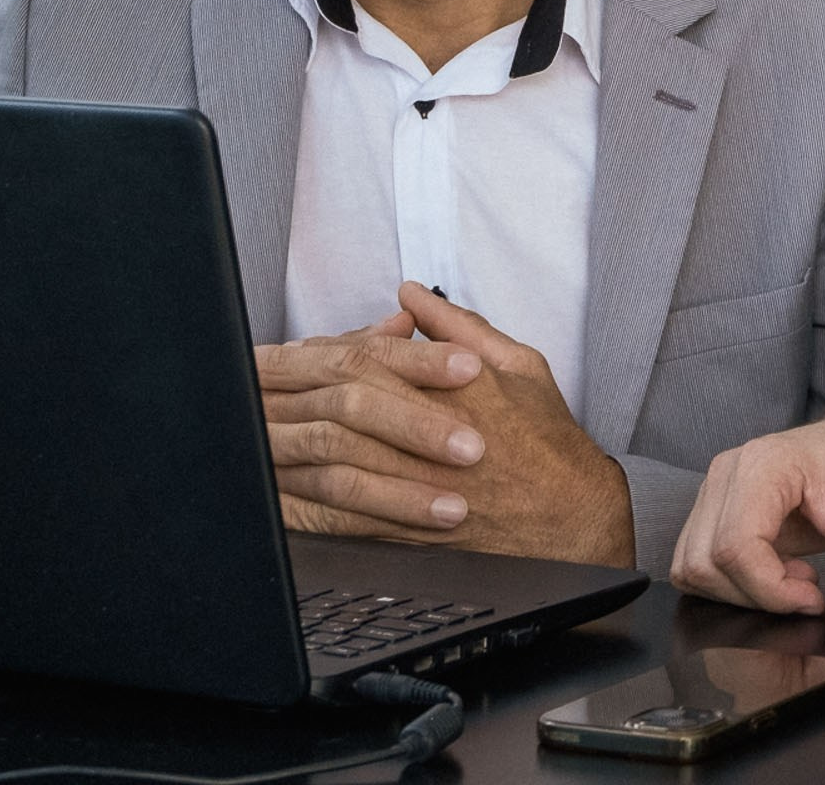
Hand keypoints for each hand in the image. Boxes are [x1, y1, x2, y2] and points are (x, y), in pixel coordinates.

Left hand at [255, 283, 634, 564]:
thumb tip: (414, 294)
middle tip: (253, 381)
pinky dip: (304, 504)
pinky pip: (343, 518)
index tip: (293, 349)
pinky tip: (276, 492)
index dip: (322, 352)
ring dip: (286, 442)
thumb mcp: (518, 365)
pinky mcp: (407, 531)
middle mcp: (430, 435)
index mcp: (455, 387)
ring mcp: (416, 486)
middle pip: (339, 406)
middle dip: (288, 392)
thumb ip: (461, 327)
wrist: (572, 520)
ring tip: (252, 428)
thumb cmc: (548, 443)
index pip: (370, 358)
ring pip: (333, 459)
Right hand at [669, 371, 824, 628]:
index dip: (772, 590)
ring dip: (741, 592)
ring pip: (694, 568)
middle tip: (809, 588)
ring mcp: (716, 491)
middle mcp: (727, 474)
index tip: (815, 598)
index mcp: (762, 465)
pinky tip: (777, 571)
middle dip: (756, 595)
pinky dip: (732, 584)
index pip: (736, 547)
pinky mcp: (716, 511)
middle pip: (706, 562)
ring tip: (794, 576)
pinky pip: (699, 564)